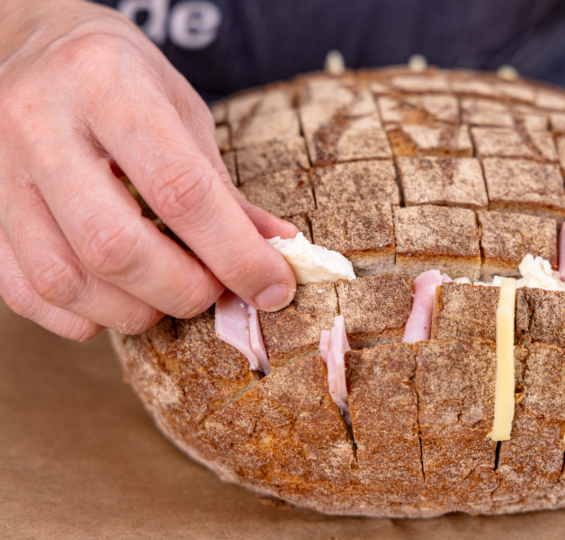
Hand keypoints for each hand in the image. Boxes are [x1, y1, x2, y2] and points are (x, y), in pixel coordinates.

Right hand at [0, 0, 297, 340]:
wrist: (23, 44)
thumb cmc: (115, 76)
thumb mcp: (180, 108)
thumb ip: (222, 186)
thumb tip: (276, 251)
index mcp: (107, 85)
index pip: (181, 190)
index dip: (236, 254)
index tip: (272, 287)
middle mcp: (40, 124)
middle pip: (116, 246)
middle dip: (182, 291)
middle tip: (211, 289)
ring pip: (65, 280)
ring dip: (134, 310)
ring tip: (167, 294)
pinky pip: (26, 292)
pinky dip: (83, 316)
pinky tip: (116, 298)